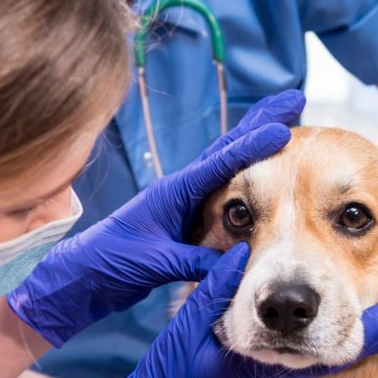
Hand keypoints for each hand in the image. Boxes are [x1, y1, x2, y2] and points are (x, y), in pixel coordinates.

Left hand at [7, 90, 306, 346]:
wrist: (83, 277)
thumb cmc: (108, 263)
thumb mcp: (152, 263)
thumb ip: (192, 260)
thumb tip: (238, 261)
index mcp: (172, 192)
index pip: (220, 161)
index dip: (253, 145)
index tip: (284, 128)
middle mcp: (180, 190)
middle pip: (228, 148)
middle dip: (261, 123)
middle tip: (294, 100)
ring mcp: (183, 203)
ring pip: (228, 166)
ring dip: (257, 146)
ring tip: (288, 128)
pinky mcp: (185, 220)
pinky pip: (223, 194)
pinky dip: (246, 177)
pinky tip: (265, 177)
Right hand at [75, 243, 377, 377]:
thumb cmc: (176, 371)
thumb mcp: (194, 327)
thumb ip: (218, 290)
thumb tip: (242, 251)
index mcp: (272, 358)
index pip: (333, 343)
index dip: (371, 326)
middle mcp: (283, 364)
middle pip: (340, 345)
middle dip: (373, 326)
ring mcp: (278, 365)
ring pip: (328, 346)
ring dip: (357, 328)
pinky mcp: (269, 362)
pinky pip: (310, 348)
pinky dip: (332, 330)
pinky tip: (341, 312)